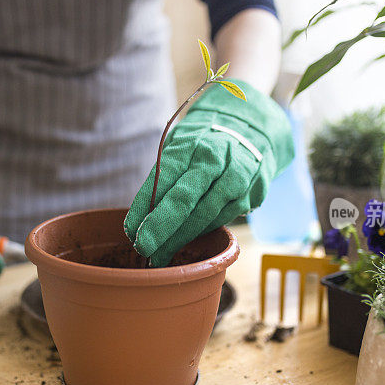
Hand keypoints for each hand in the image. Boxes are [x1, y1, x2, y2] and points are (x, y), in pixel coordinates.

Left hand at [124, 80, 293, 266]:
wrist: (254, 129)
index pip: (162, 178)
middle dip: (161, 227)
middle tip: (144, 248)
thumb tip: (140, 217)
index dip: (144, 206)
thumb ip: (163, 176)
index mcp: (190, 144)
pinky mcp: (250, 195)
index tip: (131, 231)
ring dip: (180, 239)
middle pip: (184, 198)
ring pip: (204, 215)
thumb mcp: (181, 145)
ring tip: (160, 256)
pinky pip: (220, 219)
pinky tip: (185, 241)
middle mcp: (213, 160)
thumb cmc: (205, 142)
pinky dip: (200, 233)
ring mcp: (235, 178)